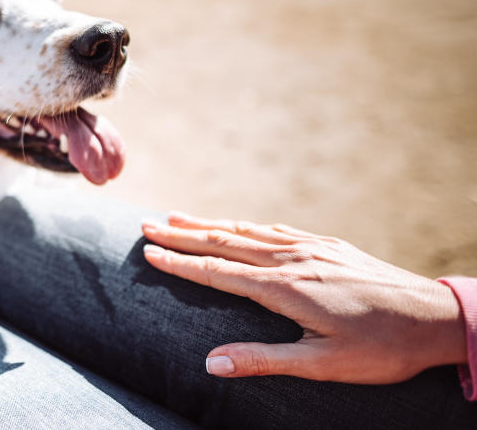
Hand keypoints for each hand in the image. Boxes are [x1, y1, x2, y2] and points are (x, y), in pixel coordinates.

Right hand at [141, 212, 466, 383]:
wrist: (436, 318)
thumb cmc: (381, 349)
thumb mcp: (322, 365)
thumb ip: (263, 360)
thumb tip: (211, 364)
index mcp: (285, 288)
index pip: (218, 272)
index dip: (181, 263)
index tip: (149, 253)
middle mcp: (293, 259)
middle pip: (225, 242)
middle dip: (183, 234)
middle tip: (146, 226)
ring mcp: (311, 247)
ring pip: (247, 231)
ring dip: (208, 223)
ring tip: (177, 217)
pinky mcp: (327, 245)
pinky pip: (274, 229)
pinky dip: (244, 225)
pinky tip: (236, 225)